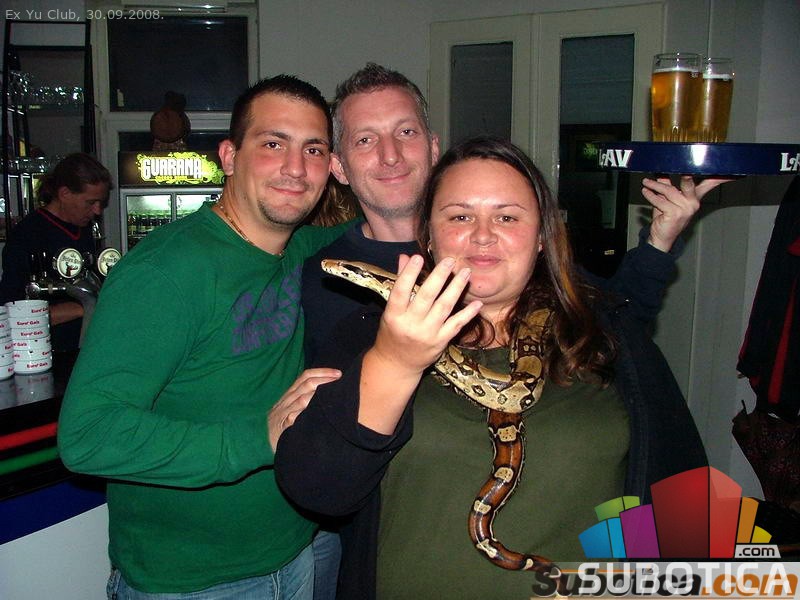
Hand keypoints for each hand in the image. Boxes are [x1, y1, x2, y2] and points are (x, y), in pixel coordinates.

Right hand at [268, 368, 340, 450]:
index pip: (305, 376)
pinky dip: (304, 412)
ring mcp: (283, 413)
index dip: (321, 372)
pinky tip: (317, 410)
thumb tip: (325, 391)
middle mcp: (286, 401)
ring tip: (332, 390)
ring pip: (301, 399)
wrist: (257, 442)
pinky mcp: (282, 427)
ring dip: (317, 393)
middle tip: (340, 378)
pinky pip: (293, 417)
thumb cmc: (280, 426)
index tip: (338, 373)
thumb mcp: (290, 409)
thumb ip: (303, 400)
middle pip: (306, 384)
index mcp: (289, 395)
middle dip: (324, 379)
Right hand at [372, 254, 481, 377]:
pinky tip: (477, 303)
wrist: (397, 364)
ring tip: (465, 273)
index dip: (409, 274)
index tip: (418, 257)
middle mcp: (410, 324)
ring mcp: (427, 334)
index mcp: (394, 315)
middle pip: (426, 297)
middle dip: (439, 277)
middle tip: (450, 260)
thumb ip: (400, 283)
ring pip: (444, 307)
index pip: (401, 291)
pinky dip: (467, 314)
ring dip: (456, 289)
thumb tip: (405, 257)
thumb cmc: (393, 332)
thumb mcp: (390, 310)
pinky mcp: (440, 342)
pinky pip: (456, 325)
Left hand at [641, 175, 731, 251]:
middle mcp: (693, 203)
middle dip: (686, 176)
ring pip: (669, 191)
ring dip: (655, 185)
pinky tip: (646, 191)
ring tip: (646, 182)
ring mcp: (684, 209)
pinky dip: (651, 196)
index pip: (709, 184)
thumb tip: (661, 171)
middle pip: (689, 185)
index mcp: (695, 197)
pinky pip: (660, 201)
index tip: (726, 170)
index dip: (719, 177)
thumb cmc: (666, 217)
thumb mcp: (667, 199)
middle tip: (684, 170)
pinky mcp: (674, 214)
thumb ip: (666, 185)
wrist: (662, 236)